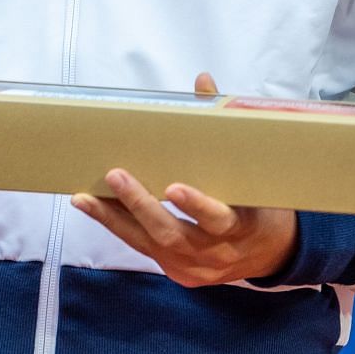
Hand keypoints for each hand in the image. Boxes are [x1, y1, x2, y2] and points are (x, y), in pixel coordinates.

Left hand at [68, 72, 298, 287]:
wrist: (270, 252)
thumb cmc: (258, 202)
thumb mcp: (251, 171)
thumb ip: (226, 127)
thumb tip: (202, 81)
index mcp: (242, 226)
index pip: (219, 219)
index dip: (198, 205)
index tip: (175, 188)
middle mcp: (217, 253)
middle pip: (173, 234)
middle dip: (141, 206)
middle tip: (115, 175)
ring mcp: (195, 267)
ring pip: (150, 244)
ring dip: (115, 220)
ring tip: (84, 198)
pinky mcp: (177, 272)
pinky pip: (143, 249)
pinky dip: (118, 227)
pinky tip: (94, 208)